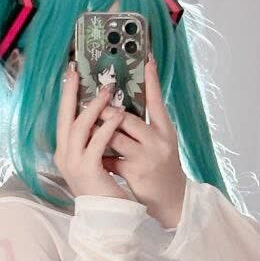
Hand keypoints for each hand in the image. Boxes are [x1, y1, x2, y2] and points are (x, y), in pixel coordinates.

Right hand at [55, 63, 128, 200]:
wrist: (108, 217)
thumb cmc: (105, 188)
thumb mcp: (94, 161)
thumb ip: (92, 141)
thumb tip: (99, 114)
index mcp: (64, 152)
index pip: (63, 119)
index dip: (66, 96)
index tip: (71, 74)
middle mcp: (64, 156)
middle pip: (65, 118)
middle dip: (71, 93)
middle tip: (78, 71)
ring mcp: (73, 164)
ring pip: (80, 127)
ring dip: (94, 106)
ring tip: (108, 90)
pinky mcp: (88, 170)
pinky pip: (97, 142)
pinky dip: (107, 126)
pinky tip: (119, 115)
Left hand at [101, 52, 185, 227]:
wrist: (173, 201)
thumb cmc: (163, 169)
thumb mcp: (162, 144)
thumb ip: (147, 127)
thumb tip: (124, 108)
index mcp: (166, 131)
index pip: (157, 101)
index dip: (152, 80)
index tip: (146, 59)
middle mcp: (158, 142)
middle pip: (128, 118)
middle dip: (107, 110)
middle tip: (92, 99)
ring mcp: (146, 158)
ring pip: (115, 137)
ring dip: (98, 130)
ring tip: (86, 122)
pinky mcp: (135, 173)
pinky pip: (110, 159)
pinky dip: (101, 156)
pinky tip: (94, 155)